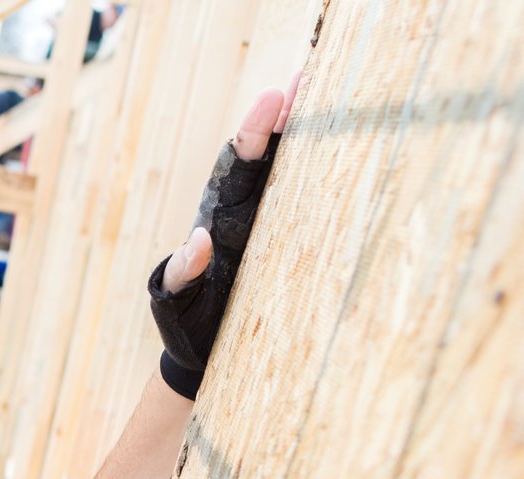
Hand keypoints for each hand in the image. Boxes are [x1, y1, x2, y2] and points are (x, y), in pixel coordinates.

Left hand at [148, 76, 298, 396]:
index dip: (256, 131)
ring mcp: (270, 230)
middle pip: (268, 159)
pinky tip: (348, 161)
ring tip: (330, 99)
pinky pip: (312, 216)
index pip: (239, 165)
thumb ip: (181, 273)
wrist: (202, 355)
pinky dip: (327, 190)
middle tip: (306, 78)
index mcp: (222, 218)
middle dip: (285, 119)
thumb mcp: (175, 302)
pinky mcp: (290, 252)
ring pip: (291, 179)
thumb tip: (196, 239)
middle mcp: (247, 214)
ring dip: (307, 142)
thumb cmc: (186, 321)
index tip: (274, 96)